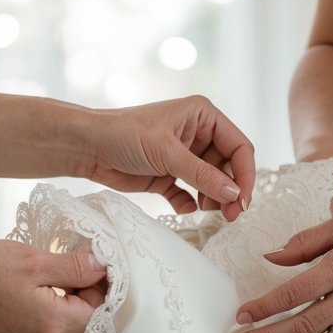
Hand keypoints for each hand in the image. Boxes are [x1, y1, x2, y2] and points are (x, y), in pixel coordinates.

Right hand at [0, 239, 107, 332]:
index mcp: (52, 324)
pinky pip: (40, 332)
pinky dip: (41, 313)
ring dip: (59, 303)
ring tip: (37, 279)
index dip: (97, 285)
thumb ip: (74, 267)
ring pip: (60, 326)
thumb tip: (103, 268)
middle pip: (80, 321)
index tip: (87, 264)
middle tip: (60, 266)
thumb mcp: (34, 261)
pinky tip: (22, 294)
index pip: (97, 310)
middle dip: (78, 293)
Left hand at [85, 96, 254, 220]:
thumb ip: (203, 175)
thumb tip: (235, 195)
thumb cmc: (124, 135)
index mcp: (204, 116)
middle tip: (229, 216)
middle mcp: (198, 134)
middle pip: (229, 168)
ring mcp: (184, 157)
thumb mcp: (167, 153)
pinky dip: (191, 204)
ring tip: (206, 211)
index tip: (242, 201)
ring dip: (214, 200)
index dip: (245, 175)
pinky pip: (191, 194)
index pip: (239, 147)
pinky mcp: (169, 177)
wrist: (88, 148)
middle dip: (231, 192)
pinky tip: (185, 208)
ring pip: (212, 183)